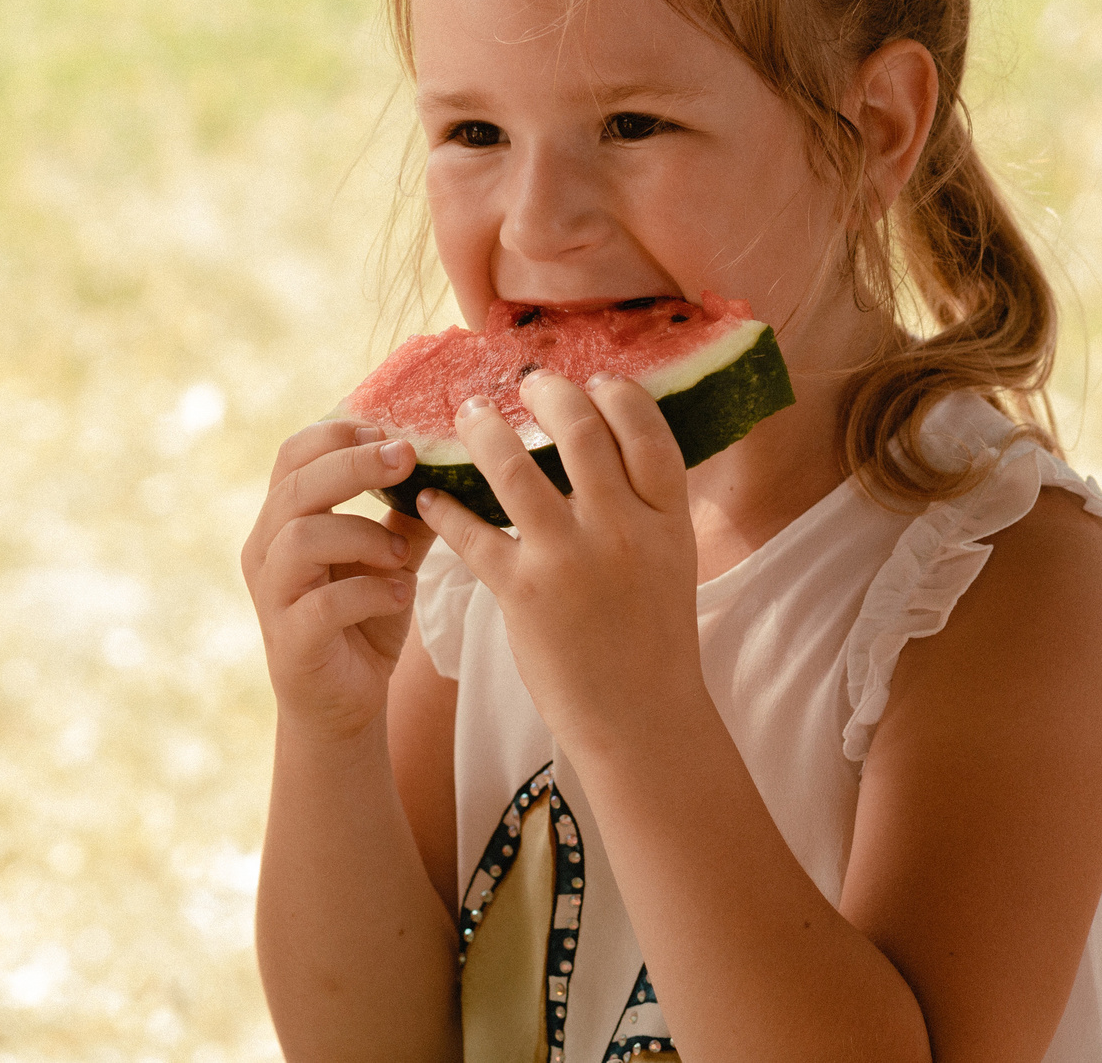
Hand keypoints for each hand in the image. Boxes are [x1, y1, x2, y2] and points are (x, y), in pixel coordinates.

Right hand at [243, 422, 433, 745]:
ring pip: (302, 537)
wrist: (342, 706)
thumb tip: (449, 464)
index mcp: (284, 519)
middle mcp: (267, 550)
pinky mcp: (291, 641)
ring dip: (363, 534)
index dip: (336, 433)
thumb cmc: (361, 620)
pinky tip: (400, 595)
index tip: (388, 431)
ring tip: (402, 553)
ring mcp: (274, 596)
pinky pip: (324, 604)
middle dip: (354, 464)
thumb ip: (408, 514)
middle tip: (405, 458)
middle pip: (297, 486)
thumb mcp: (389, 558)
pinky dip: (369, 592)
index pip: (293, 454)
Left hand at [414, 373, 703, 754]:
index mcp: (668, 518)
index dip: (616, 393)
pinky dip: (445, 508)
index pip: (645, 429)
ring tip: (468, 414)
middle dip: (548, 394)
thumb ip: (644, 504)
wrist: (641, 719)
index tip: (594, 380)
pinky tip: (430, 495)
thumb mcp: (671, 559)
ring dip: (484, 431)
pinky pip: (472, 533)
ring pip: (514, 468)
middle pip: (581, 431)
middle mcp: (623, 529)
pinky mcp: (523, 593)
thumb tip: (611, 443)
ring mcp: (570, 560)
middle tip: (528, 384)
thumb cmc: (654, 636)